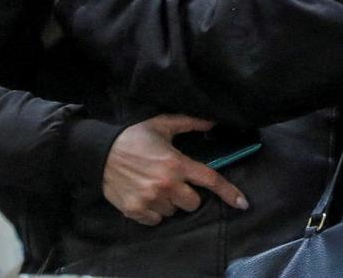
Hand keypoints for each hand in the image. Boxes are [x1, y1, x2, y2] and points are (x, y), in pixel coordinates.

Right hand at [102, 114, 248, 225]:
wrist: (100, 153)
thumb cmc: (134, 138)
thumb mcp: (162, 125)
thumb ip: (189, 123)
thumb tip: (213, 122)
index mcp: (176, 164)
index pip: (209, 180)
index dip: (228, 192)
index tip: (242, 203)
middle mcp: (166, 185)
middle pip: (193, 203)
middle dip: (188, 194)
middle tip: (174, 181)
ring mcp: (151, 200)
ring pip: (174, 212)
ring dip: (170, 202)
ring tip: (156, 186)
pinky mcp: (136, 211)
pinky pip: (157, 219)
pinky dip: (155, 211)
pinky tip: (146, 195)